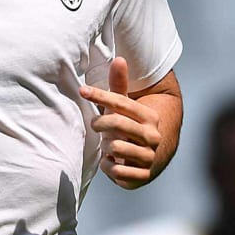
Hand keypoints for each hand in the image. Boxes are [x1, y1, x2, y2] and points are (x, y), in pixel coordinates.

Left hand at [79, 57, 161, 189]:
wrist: (147, 161)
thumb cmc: (128, 129)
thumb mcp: (124, 108)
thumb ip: (119, 86)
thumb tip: (119, 58)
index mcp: (149, 117)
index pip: (122, 102)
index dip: (100, 96)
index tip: (82, 90)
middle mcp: (152, 136)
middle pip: (116, 124)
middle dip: (100, 124)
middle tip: (96, 126)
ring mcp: (149, 157)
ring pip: (114, 147)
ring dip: (105, 146)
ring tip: (109, 145)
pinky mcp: (142, 176)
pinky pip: (115, 170)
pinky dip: (108, 166)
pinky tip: (111, 162)